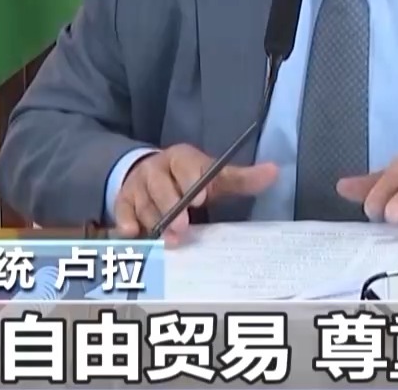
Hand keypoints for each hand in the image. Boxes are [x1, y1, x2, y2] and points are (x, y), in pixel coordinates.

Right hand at [112, 144, 277, 244]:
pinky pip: (122, 211)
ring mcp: (137, 185)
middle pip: (160, 185)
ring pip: (143, 203)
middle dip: (171, 206)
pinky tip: (132, 234)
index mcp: (180, 158)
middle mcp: (156, 168)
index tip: (200, 198)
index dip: (191, 180)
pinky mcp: (123, 201)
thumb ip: (240, 178)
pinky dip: (126, 222)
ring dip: (154, 221)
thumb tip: (275, 171)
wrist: (151, 174)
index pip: (184, 164)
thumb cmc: (189, 180)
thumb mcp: (214, 177)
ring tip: (168, 240)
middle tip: (183, 226)